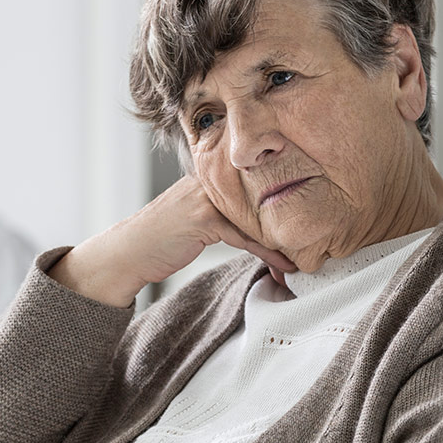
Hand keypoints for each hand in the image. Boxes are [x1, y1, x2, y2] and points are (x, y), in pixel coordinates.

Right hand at [51, 176, 295, 306]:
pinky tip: (282, 267)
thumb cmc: (161, 239)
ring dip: (284, 240)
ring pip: (257, 216)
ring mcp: (205, 196)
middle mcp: (210, 179)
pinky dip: (267, 253)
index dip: (281, 207)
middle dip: (289, 220)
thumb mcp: (196, 219)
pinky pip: (244, 236)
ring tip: (304, 259)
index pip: (256, 185)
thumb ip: (225, 214)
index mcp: (210, 175)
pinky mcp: (202, 217)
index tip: (306, 227)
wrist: (125, 253)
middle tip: (316, 243)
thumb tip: (262, 229)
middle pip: (263, 195)